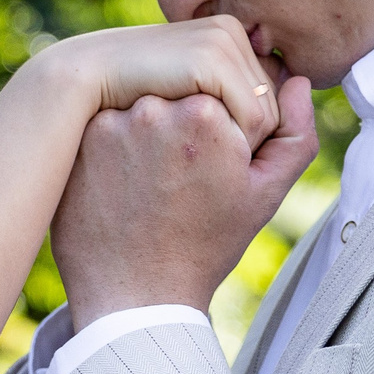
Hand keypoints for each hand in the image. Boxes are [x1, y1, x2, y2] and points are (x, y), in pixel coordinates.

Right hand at [41, 16, 279, 147]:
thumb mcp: (179, 95)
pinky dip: (235, 146)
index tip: (202, 150)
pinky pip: (254, 118)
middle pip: (274, 105)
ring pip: (268, 114)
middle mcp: (231, 32)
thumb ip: (223, 90)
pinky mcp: (210, 60)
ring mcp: (221, 42)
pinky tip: (194, 155)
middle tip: (197, 160)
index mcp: (227, 35)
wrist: (80, 91)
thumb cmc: (125, 103)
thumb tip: (291, 83)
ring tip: (194, 160)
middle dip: (247, 141)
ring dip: (241, 148)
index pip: (270, 96)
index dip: (246, 134)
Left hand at [52, 81, 318, 329]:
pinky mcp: (78, 138)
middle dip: (190, 126)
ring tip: (153, 182)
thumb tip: (295, 80)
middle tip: (184, 178)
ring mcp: (110, 120)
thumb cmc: (205, 246)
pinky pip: (108, 122)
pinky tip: (126, 182)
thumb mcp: (264, 194)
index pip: (227, 93)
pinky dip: (118, 143)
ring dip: (152, 131)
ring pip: (145, 104)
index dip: (228, 130)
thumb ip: (294, 132)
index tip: (215, 169)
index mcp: (208, 111)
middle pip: (185, 92)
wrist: (136, 294)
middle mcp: (154, 106)